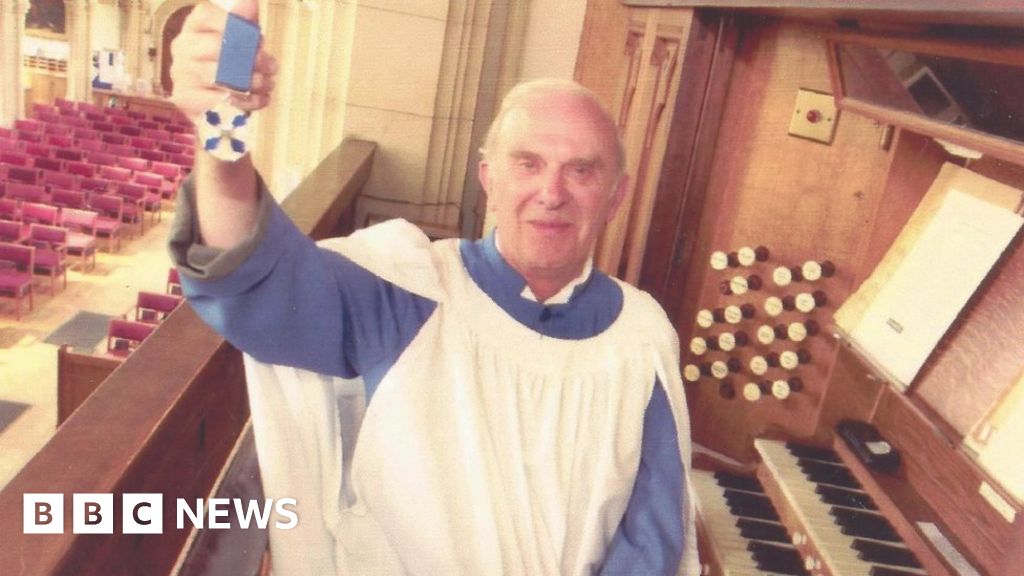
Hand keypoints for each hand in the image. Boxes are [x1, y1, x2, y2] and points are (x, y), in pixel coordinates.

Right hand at [169, 0, 277, 122]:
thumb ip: (243, 23)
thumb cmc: (228, 66)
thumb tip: (251, 1)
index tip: (258, 39)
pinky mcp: (186, 99)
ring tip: (268, 84)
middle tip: (271, 67)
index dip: (233, 25)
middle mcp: (182, 48)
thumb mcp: (238, 42)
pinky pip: (221, 100)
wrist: (213, 105)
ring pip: (221, 76)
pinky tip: (260, 98)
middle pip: (216, 47)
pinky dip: (248, 101)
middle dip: (251, 59)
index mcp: (193, 28)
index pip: (205, 15)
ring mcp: (181, 74)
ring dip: (253, 82)